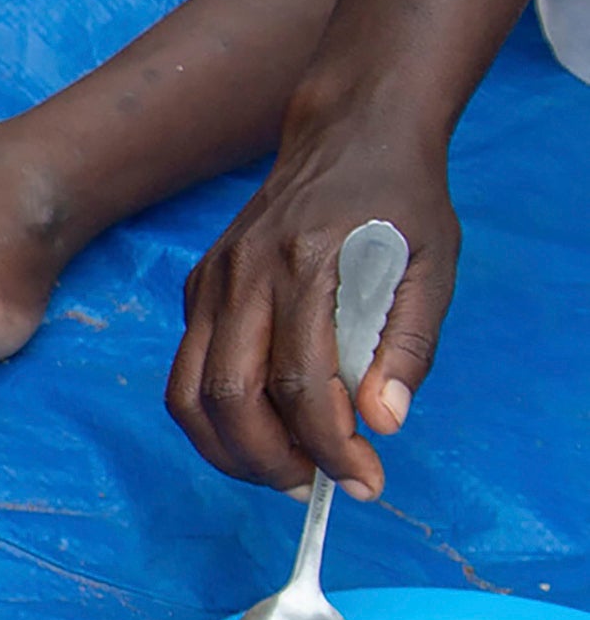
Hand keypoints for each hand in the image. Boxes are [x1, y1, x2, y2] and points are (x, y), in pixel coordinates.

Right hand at [165, 102, 460, 495]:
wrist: (350, 132)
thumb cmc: (402, 203)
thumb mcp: (433, 269)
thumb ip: (408, 346)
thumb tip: (382, 424)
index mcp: (309, 267)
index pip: (302, 384)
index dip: (331, 447)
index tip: (364, 481)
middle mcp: (246, 275)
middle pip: (230, 399)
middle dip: (271, 461)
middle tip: (314, 487)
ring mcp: (213, 280)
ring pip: (189, 393)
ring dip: (229, 450)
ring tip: (278, 470)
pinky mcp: (198, 285)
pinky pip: (187, 368)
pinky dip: (215, 414)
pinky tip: (261, 423)